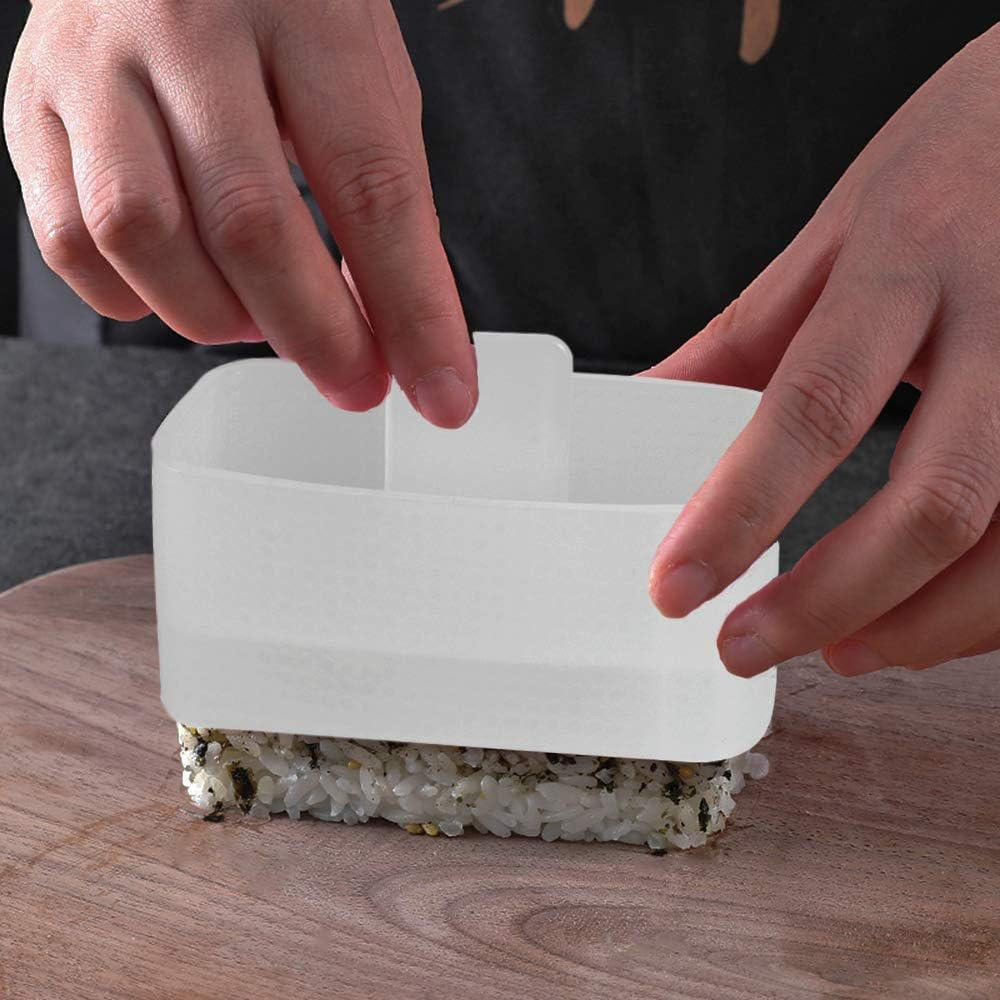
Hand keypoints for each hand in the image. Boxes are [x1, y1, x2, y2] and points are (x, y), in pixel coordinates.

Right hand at [4, 0, 476, 426]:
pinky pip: (71, 244)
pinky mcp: (31, 107)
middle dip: (319, 336)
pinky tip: (188, 291)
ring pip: (142, 237)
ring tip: (267, 319)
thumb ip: (383, 196)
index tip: (442, 389)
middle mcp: (186, 28)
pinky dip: (139, 301)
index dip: (414, 310)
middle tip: (358, 381)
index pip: (372, 187)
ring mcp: (92, 65)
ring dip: (221, 318)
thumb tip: (393, 329)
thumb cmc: (279, 6)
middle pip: (252, 224)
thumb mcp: (362, 74)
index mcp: (303, 10)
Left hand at [645, 26, 999, 676]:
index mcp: (909, 260)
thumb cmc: (949, 166)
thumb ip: (742, 336)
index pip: (814, 405)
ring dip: (918, 625)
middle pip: (933, 501)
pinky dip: (979, 605)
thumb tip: (647, 411)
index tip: (675, 587)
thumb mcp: (834, 233)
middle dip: (829, 599)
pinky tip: (918, 618)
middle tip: (742, 644)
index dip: (738, 512)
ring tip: (834, 649)